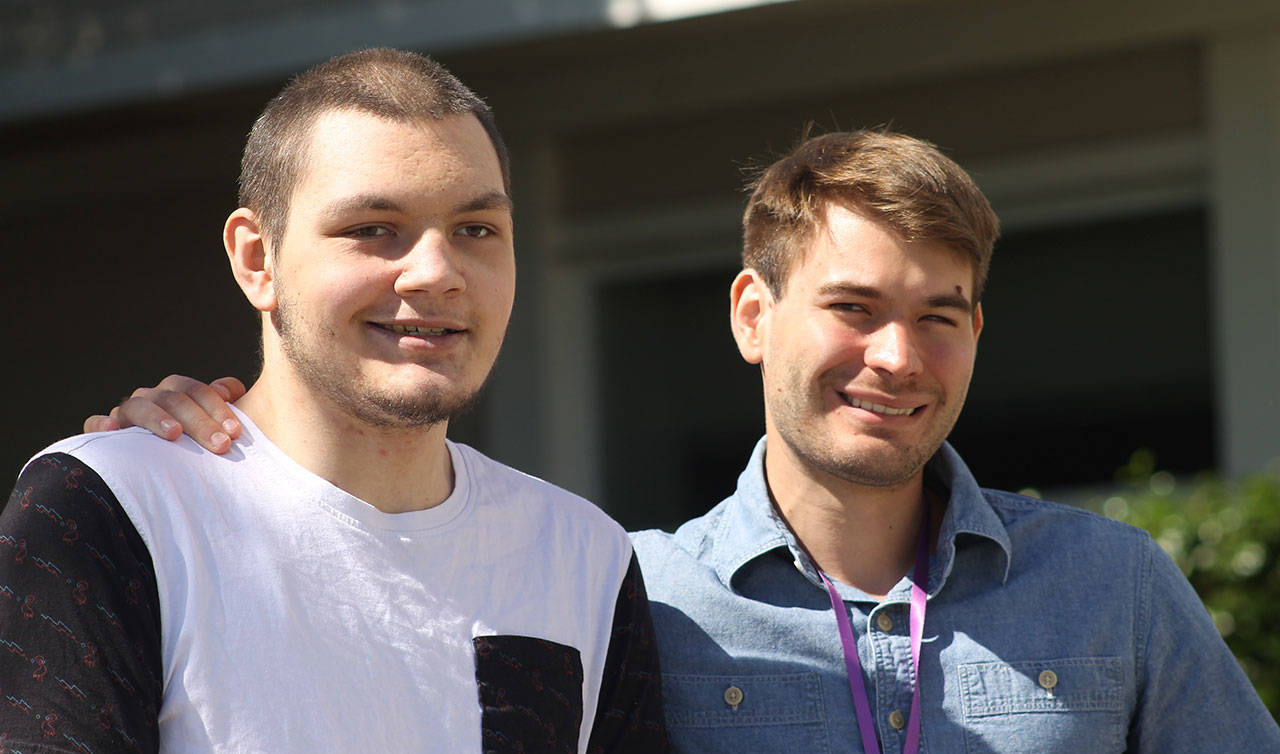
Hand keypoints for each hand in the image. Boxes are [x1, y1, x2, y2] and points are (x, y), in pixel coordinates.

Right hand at [83, 375, 246, 453]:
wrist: (160, 472)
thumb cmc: (196, 446)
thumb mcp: (214, 424)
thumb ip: (225, 403)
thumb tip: (232, 389)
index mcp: (176, 392)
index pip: (196, 390)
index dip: (217, 407)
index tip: (235, 432)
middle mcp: (150, 399)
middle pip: (173, 399)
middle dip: (199, 421)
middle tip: (221, 445)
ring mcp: (125, 415)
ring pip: (138, 406)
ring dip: (158, 418)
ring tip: (175, 434)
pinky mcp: (103, 434)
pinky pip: (94, 424)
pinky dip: (101, 424)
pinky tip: (112, 430)